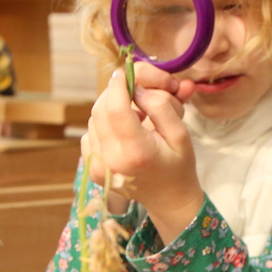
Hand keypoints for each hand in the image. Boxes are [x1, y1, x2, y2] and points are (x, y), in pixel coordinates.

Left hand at [81, 65, 201, 242]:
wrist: (169, 199)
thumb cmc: (179, 166)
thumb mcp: (181, 133)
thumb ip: (160, 106)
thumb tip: (137, 88)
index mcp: (135, 152)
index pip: (116, 108)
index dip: (118, 85)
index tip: (124, 72)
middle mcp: (111, 160)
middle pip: (100, 110)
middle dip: (115, 92)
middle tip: (134, 90)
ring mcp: (98, 166)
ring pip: (94, 119)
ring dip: (111, 108)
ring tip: (136, 114)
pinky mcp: (93, 168)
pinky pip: (91, 133)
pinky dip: (104, 124)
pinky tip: (124, 130)